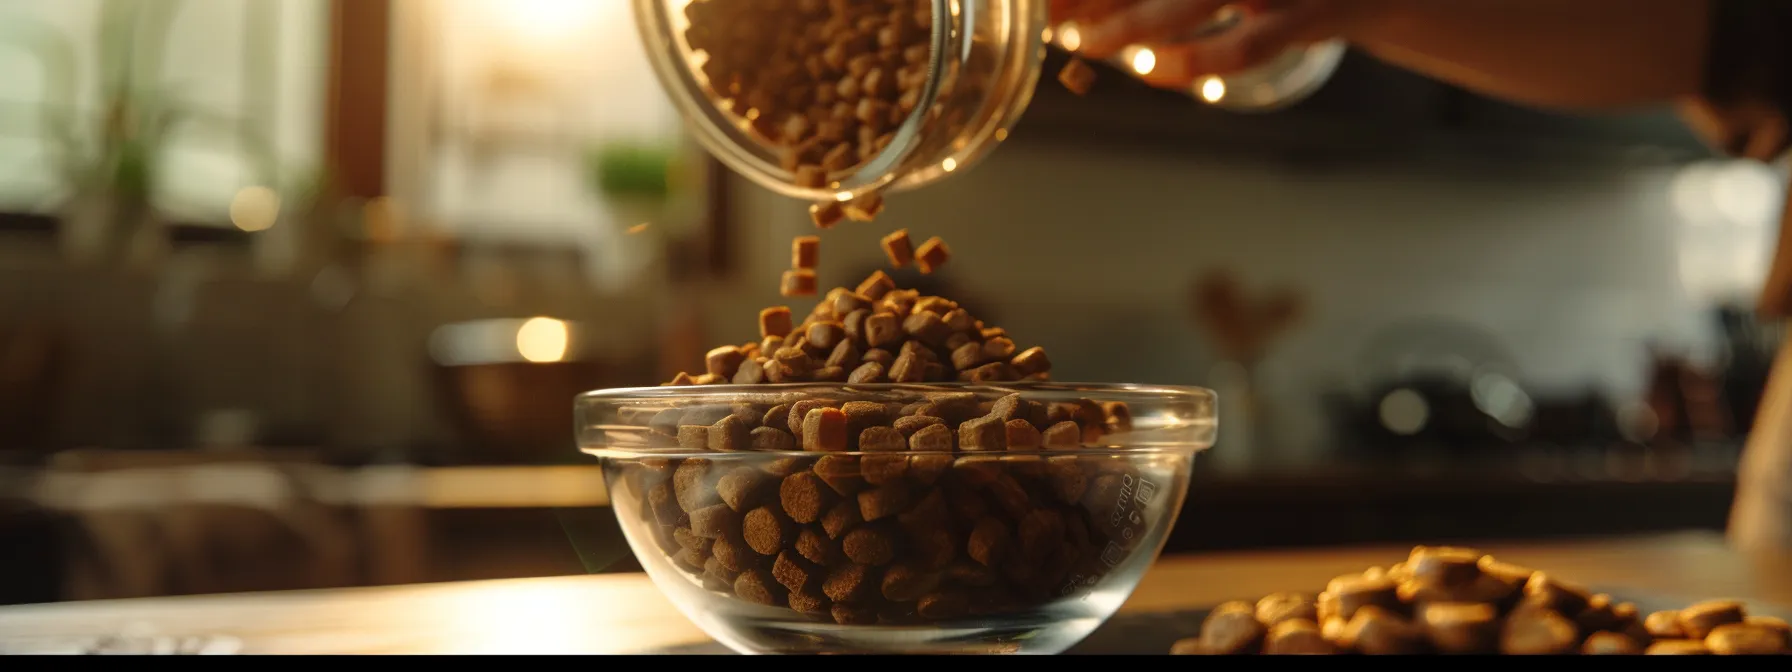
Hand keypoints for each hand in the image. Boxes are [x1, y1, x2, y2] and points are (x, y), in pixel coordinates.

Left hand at [1051, 0, 1711, 110]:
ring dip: (1147, 5)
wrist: (1625, 13)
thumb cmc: (1497, 6)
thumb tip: (1208, 35)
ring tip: (1084, 38)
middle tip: (1054, 12)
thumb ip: (1304, 2)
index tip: (1073, 1)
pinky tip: (1172, 69)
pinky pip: (1292, 16)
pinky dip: (1226, 44)